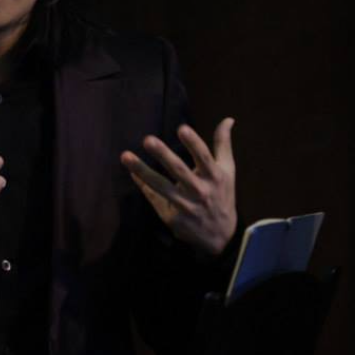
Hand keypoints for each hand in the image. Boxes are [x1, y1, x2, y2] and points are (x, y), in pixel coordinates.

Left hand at [122, 118, 237, 257]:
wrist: (221, 235)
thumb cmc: (222, 195)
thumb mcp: (227, 170)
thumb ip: (223, 144)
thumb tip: (228, 119)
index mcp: (214, 177)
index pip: (204, 157)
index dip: (193, 143)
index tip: (182, 128)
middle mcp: (199, 191)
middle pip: (179, 171)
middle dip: (163, 155)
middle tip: (148, 139)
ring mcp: (185, 206)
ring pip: (161, 187)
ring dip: (143, 170)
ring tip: (126, 156)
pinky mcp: (172, 218)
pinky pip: (154, 198)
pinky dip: (142, 185)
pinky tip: (132, 172)